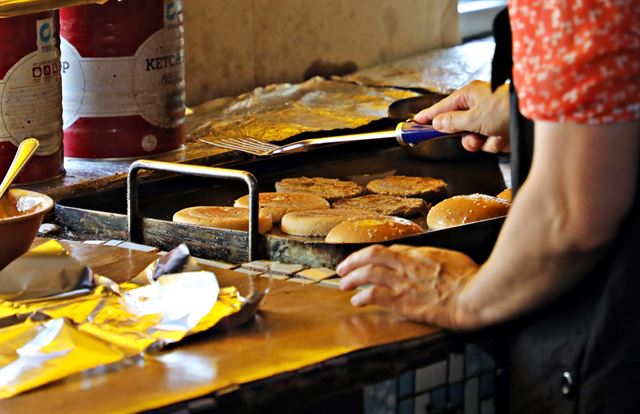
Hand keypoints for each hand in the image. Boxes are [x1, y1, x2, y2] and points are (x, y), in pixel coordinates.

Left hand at [337, 245, 475, 330]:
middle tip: (343, 268)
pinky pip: (374, 295)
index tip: (368, 261)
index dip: (375, 256)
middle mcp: (407, 264)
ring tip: (343, 284)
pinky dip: (362, 297)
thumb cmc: (472, 279)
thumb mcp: (453, 259)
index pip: (391, 250)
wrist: (475, 297)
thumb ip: (437, 259)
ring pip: (368, 273)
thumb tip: (435, 261)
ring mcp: (403, 282)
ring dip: (352, 278)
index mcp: (420, 254)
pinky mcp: (403, 301)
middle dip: (353, 260)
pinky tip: (356, 301)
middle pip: (372, 255)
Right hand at [413, 80, 509, 152]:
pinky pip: (490, 142)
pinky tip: (506, 137)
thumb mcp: (473, 118)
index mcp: (470, 95)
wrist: (539, 115)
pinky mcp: (502, 128)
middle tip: (473, 138)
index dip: (428, 117)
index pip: (442, 107)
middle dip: (468, 138)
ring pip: (476, 138)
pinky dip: (497, 143)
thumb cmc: (507, 109)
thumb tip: (437, 123)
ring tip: (495, 136)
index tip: (415, 124)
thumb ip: (452, 123)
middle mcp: (479, 105)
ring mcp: (491, 118)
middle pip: (460, 128)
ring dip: (485, 142)